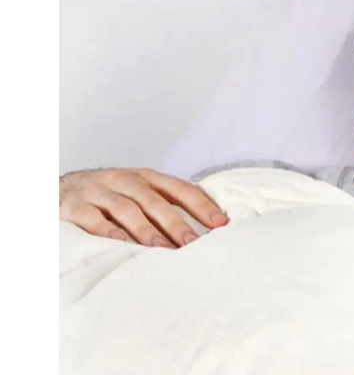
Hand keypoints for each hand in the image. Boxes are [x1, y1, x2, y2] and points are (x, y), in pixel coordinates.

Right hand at [59, 168, 227, 247]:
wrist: (60, 190)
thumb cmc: (109, 197)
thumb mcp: (138, 193)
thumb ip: (166, 205)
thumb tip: (208, 226)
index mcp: (144, 178)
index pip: (178, 188)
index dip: (200, 204)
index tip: (220, 223)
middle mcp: (123, 181)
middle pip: (154, 200)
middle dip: (176, 222)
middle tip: (193, 243)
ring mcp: (97, 192)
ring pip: (126, 209)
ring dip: (146, 230)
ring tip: (162, 249)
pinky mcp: (74, 206)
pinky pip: (92, 218)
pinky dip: (108, 231)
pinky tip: (122, 244)